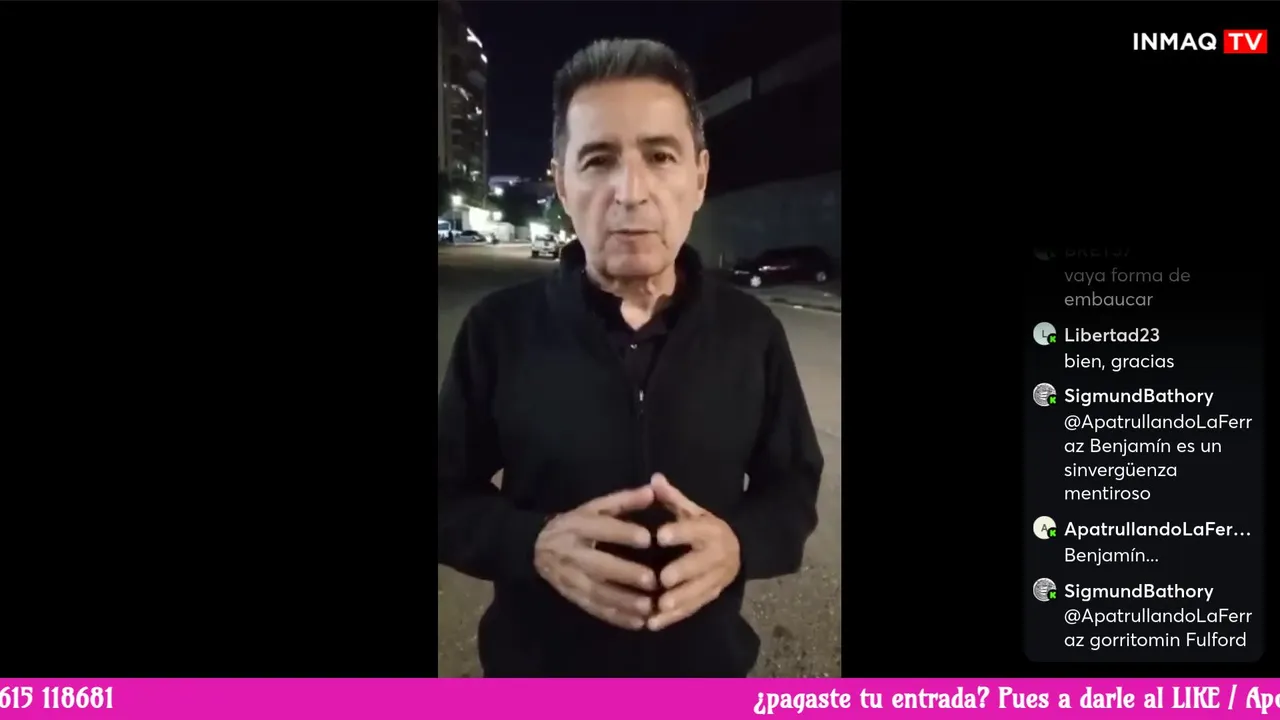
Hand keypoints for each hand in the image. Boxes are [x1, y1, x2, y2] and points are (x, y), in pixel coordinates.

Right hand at [534, 486, 658, 629]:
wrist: (536, 547)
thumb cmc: (575, 523)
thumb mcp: (595, 507)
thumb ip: (624, 500)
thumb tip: (653, 490)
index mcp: (578, 526)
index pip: (601, 529)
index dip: (623, 533)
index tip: (647, 539)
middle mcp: (573, 553)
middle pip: (599, 565)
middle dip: (625, 574)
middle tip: (652, 580)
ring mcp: (571, 578)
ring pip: (598, 593)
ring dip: (623, 602)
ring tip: (649, 608)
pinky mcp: (573, 596)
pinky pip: (595, 609)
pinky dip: (616, 618)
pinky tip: (638, 623)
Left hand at [648, 473, 740, 630]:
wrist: (738, 550)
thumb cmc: (704, 528)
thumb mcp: (692, 510)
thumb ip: (672, 498)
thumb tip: (654, 478)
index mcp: (710, 530)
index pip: (695, 530)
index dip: (679, 532)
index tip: (660, 536)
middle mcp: (717, 555)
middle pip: (700, 565)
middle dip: (683, 572)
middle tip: (663, 579)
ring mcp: (716, 579)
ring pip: (698, 591)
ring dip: (679, 601)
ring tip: (658, 608)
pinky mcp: (711, 596)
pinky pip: (693, 608)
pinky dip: (675, 618)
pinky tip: (653, 624)